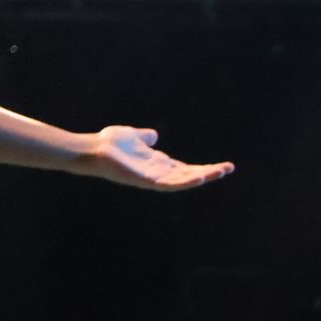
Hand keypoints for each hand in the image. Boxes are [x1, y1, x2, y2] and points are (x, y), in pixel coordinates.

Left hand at [82, 125, 233, 191]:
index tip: (224, 166)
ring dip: (201, 177)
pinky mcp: (144, 180)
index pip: (185, 168)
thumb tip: (154, 135)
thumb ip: (144, 137)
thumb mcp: (133, 137)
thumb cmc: (108, 144)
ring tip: (220, 172)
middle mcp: (157, 172)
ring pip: (182, 181)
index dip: (203, 168)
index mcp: (157, 163)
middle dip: (208, 173)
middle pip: (188, 175)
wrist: (92, 149)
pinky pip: (168, 184)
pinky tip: (199, 176)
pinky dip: (184, 181)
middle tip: (228, 169)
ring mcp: (151, 178)